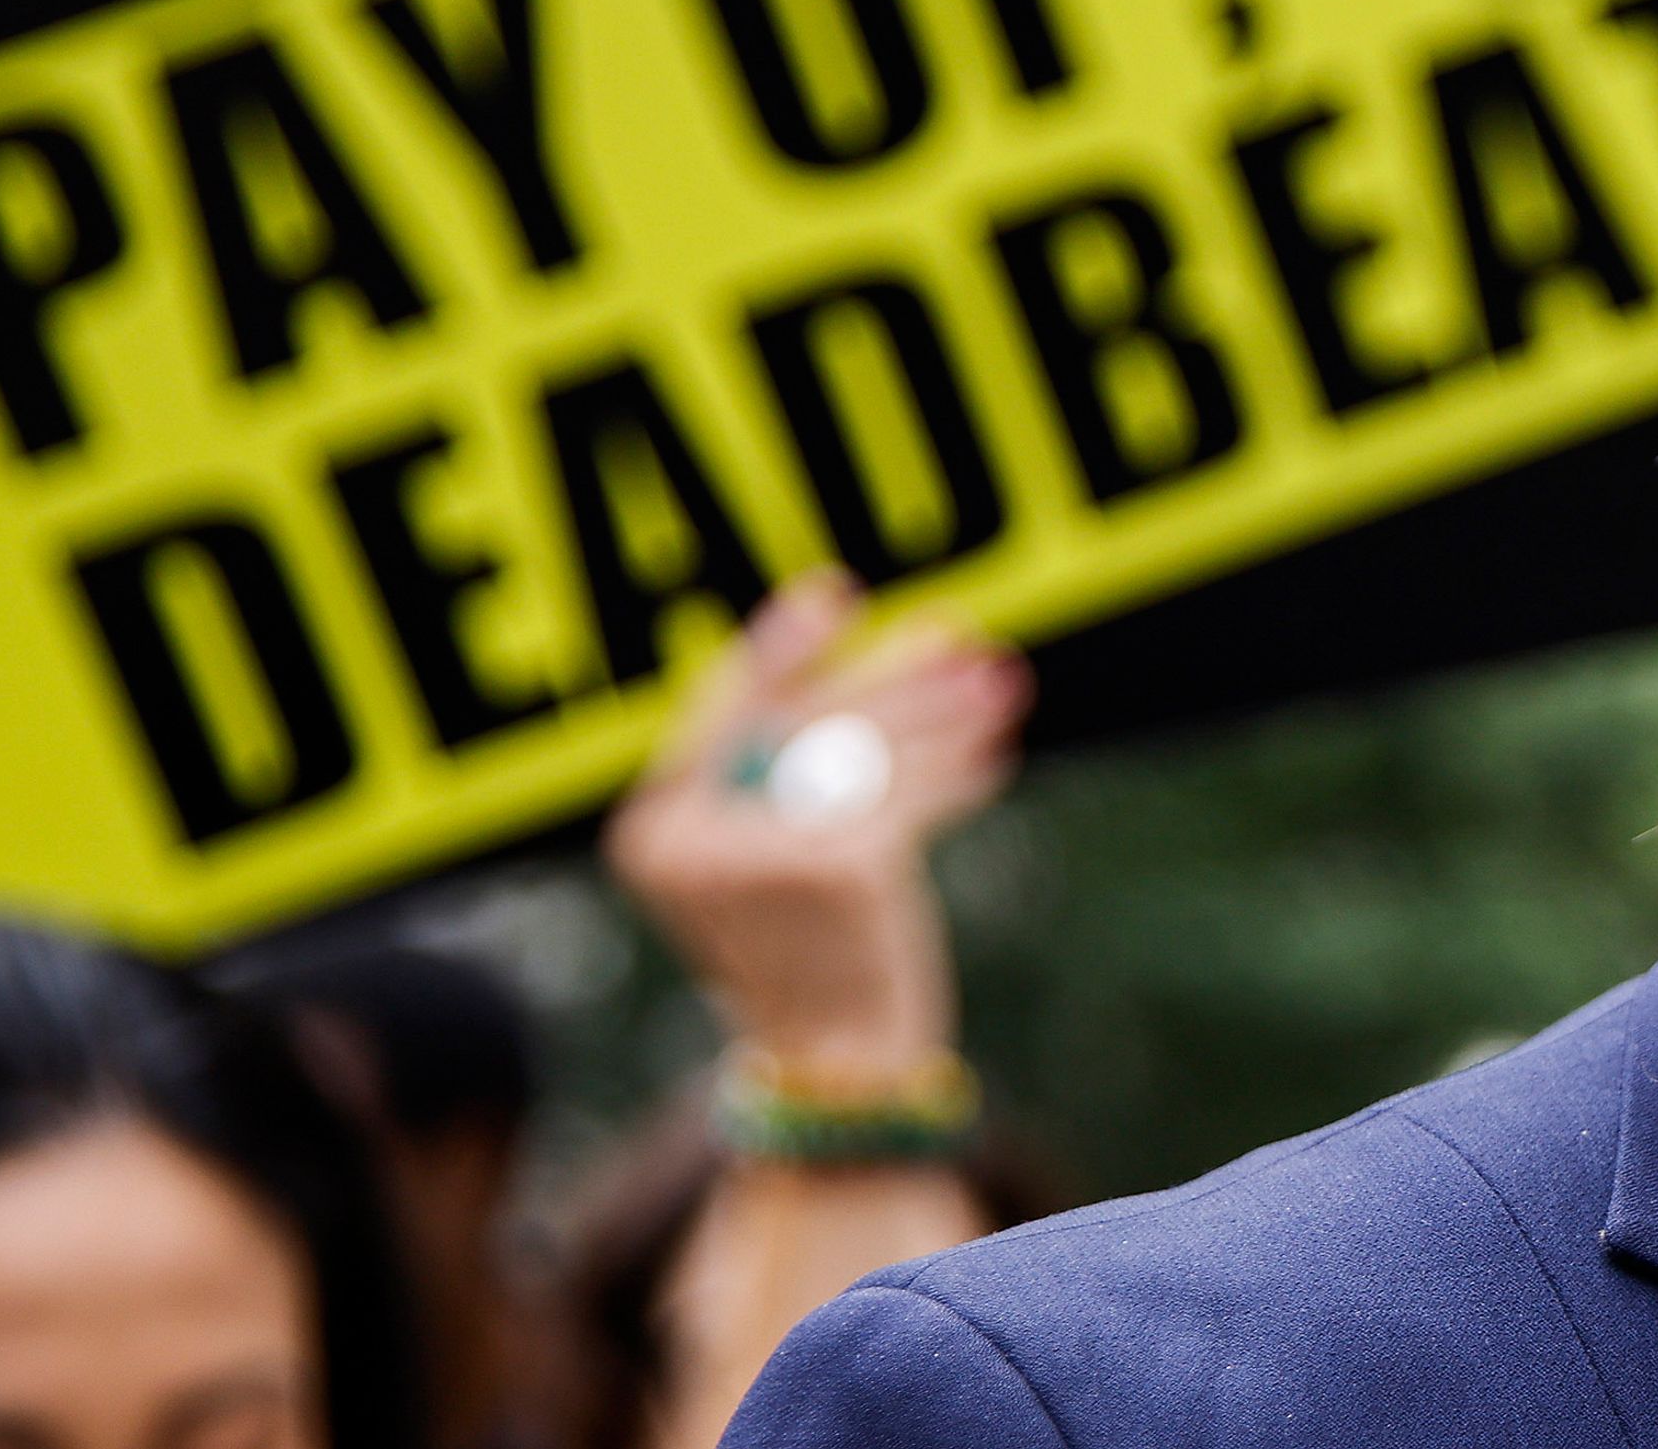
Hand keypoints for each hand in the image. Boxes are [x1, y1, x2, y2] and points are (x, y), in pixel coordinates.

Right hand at [604, 571, 1031, 1081]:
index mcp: (655, 831)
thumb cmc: (811, 953)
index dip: (782, 648)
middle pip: (808, 720)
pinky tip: (996, 757)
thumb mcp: (776, 856)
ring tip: (1001, 688)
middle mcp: (694, 839)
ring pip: (869, 754)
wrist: (837, 1065)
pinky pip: (909, 797)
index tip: (835, 592)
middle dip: (894, 678)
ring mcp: (765, 852)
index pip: (723, 711)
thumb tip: (901, 659)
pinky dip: (957, 776)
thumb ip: (797, 771)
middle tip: (963, 638)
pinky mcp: (841, 866)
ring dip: (945, 717)